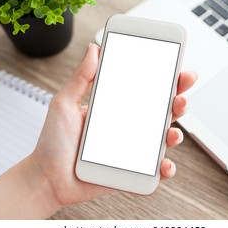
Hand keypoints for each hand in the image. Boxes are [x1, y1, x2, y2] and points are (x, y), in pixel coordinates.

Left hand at [32, 43, 196, 205]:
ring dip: (175, 134)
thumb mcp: (65, 104)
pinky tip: (164, 165)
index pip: (144, 91)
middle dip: (178, 101)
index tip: (176, 68)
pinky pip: (154, 171)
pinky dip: (165, 169)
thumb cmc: (53, 142)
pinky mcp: (131, 172)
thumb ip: (81, 77)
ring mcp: (131, 151)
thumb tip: (93, 49)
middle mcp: (127, 128)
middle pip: (160, 113)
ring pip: (162, 140)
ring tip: (172, 133)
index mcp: (115, 109)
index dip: (164, 80)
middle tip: (180, 94)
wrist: (47, 177)